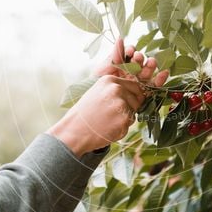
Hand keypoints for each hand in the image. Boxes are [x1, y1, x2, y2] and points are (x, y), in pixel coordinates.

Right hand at [47, 39, 168, 156]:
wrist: (74, 131)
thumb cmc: (85, 114)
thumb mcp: (97, 92)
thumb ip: (115, 90)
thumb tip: (137, 92)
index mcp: (110, 80)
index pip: (135, 86)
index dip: (133, 96)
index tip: (125, 103)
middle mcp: (117, 89)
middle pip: (137, 99)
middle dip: (130, 108)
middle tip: (112, 115)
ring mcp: (121, 104)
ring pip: (134, 112)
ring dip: (125, 119)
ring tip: (108, 121)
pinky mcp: (124, 119)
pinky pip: (130, 124)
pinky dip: (122, 128)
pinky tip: (108, 128)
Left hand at [94, 37, 168, 86]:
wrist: (100, 106)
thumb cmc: (99, 87)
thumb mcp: (103, 69)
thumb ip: (114, 55)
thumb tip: (120, 39)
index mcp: (121, 65)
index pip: (129, 55)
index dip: (131, 51)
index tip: (129, 51)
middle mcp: (131, 72)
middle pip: (140, 62)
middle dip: (140, 58)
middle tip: (138, 58)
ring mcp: (139, 82)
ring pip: (148, 71)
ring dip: (151, 65)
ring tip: (151, 62)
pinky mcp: (145, 93)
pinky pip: (155, 85)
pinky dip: (161, 79)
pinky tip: (164, 72)